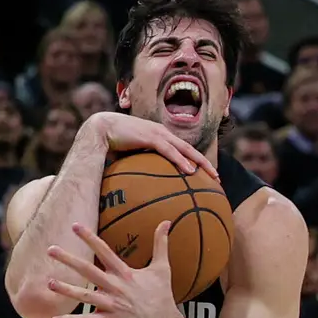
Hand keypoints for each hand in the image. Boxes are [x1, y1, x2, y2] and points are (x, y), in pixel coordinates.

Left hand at [47, 221, 185, 317]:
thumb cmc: (162, 297)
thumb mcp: (162, 268)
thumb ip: (160, 244)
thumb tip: (166, 222)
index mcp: (125, 273)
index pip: (104, 251)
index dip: (89, 238)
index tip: (75, 226)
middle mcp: (116, 288)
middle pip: (88, 271)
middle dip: (69, 260)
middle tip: (51, 249)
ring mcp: (111, 306)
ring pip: (84, 296)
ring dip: (66, 290)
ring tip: (49, 283)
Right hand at [86, 110, 218, 178]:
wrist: (100, 130)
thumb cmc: (111, 144)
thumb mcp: (130, 157)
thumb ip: (138, 167)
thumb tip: (138, 187)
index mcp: (158, 137)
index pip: (181, 149)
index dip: (194, 160)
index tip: (204, 174)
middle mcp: (162, 133)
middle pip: (189, 149)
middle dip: (205, 163)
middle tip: (217, 177)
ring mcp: (157, 134)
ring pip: (185, 149)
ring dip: (200, 162)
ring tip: (212, 175)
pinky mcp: (151, 137)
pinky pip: (170, 151)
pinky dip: (181, 161)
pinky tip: (190, 171)